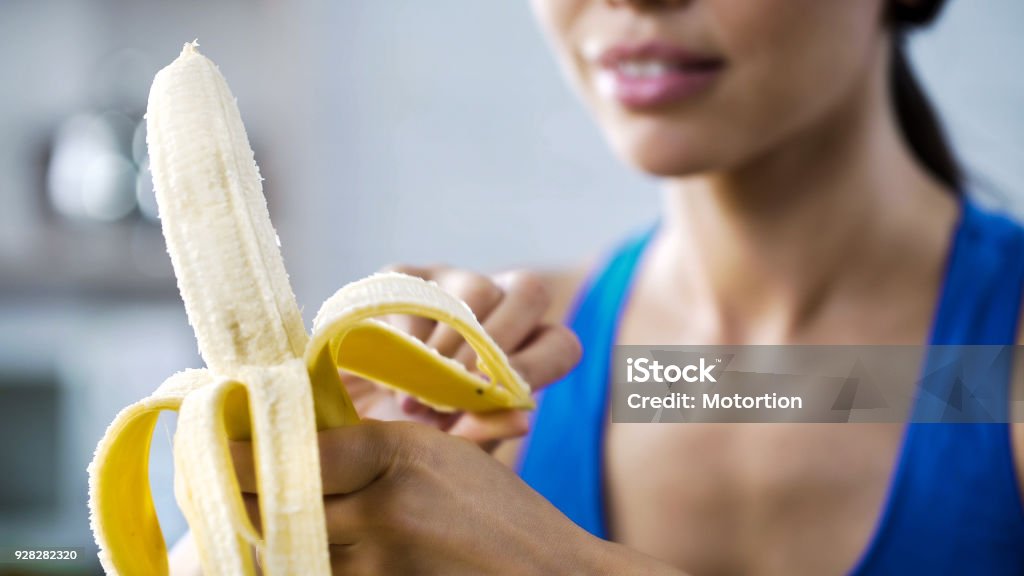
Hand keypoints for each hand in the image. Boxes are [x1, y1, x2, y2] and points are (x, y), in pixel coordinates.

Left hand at [233, 421, 608, 574]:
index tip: (208, 442)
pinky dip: (295, 564)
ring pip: (283, 553)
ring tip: (242, 517)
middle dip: (231, 495)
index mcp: (394, 460)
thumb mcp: (436, 454)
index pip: (289, 454)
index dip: (234, 451)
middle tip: (205, 479)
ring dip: (255, 536)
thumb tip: (286, 440)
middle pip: (272, 507)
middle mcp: (379, 516)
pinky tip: (287, 549)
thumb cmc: (495, 511)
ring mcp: (377, 571)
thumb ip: (365, 447)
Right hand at [346, 266, 580, 449]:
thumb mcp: (447, 443)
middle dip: (496, 345)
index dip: (537, 365)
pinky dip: (405, 332)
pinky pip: (418, 289)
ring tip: (415, 392)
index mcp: (523, 349)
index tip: (501, 395)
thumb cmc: (411, 434)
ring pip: (478, 289)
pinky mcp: (405, 275)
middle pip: (530, 293)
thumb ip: (484, 430)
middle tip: (455, 390)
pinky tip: (387, 367)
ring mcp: (452, 282)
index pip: (560, 343)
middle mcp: (498, 306)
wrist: (344, 421)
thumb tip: (523, 419)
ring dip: (450, 343)